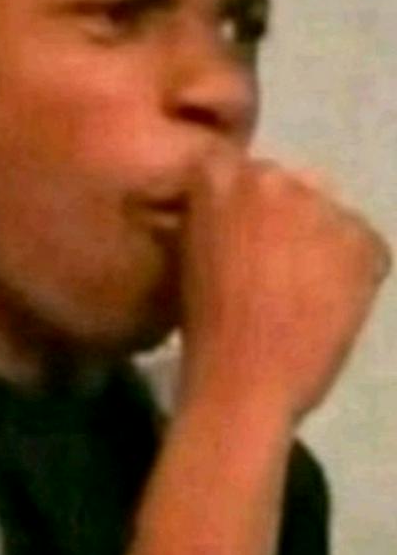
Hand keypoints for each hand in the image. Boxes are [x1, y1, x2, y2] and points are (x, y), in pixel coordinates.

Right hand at [176, 153, 391, 420]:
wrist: (243, 384)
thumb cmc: (201, 328)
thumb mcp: (189, 252)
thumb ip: (215, 216)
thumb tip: (240, 215)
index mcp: (218, 176)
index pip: (238, 170)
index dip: (242, 207)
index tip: (236, 240)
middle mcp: (274, 177)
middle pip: (288, 187)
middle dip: (284, 219)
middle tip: (272, 267)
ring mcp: (323, 207)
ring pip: (329, 215)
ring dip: (319, 243)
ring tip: (303, 290)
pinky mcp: (364, 240)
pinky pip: (365, 247)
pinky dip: (354, 272)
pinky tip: (327, 306)